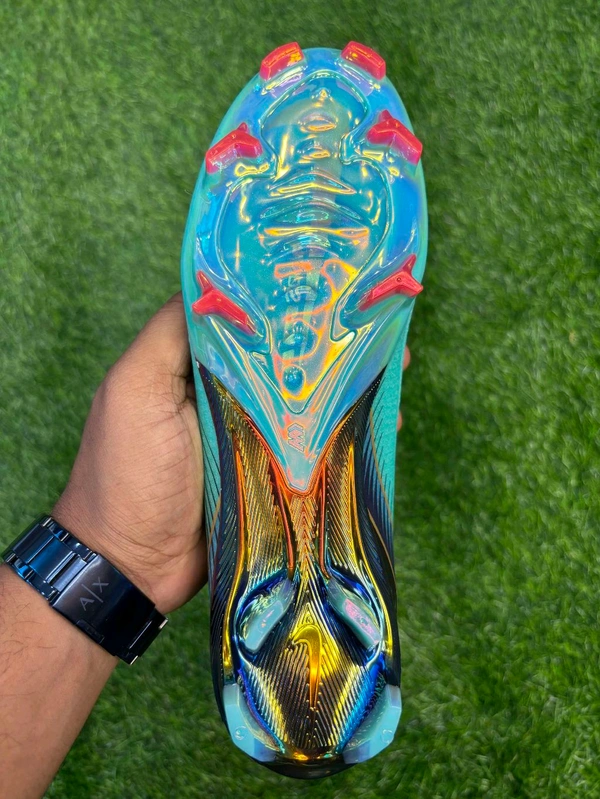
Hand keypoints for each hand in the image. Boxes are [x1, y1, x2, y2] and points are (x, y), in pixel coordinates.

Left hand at [53, 292, 410, 616]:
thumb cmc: (124, 472)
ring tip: (397, 364)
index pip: (248, 320)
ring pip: (309, 403)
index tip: (332, 278)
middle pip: (287, 360)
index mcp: (196, 367)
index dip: (286, 299)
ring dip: (350, 385)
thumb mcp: (133, 389)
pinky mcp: (274, 477)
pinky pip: (317, 449)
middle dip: (332, 341)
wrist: (132, 566)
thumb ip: (168, 335)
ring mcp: (254, 439)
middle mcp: (228, 396)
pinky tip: (386, 423)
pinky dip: (349, 435)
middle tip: (381, 322)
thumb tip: (212, 284)